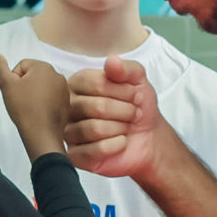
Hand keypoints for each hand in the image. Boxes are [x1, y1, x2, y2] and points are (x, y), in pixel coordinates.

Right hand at [0, 55, 71, 157]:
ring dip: (34, 94)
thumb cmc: (24, 108)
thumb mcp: (6, 85)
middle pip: (33, 75)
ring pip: (42, 87)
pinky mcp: (66, 102)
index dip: (13, 79)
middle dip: (24, 86)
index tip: (14, 93)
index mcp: (44, 66)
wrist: (42, 134)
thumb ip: (0, 67)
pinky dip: (43, 103)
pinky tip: (38, 113)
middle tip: (20, 101)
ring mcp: (64, 89)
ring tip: (29, 108)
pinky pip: (51, 98)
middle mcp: (57, 74)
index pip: (22, 66)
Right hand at [65, 55, 169, 180]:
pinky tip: (121, 143)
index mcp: (77, 84)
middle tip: (135, 114)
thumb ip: (126, 68)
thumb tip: (111, 61)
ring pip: (93, 129)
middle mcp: (68, 107)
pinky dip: (114, 146)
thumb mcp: (139, 81)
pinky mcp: (75, 156)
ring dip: (120, 128)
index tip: (136, 95)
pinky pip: (92, 151)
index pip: (96, 83)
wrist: (148, 138)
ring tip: (127, 128)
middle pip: (96, 107)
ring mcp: (69, 132)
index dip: (122, 91)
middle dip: (124, 111)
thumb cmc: (137, 107)